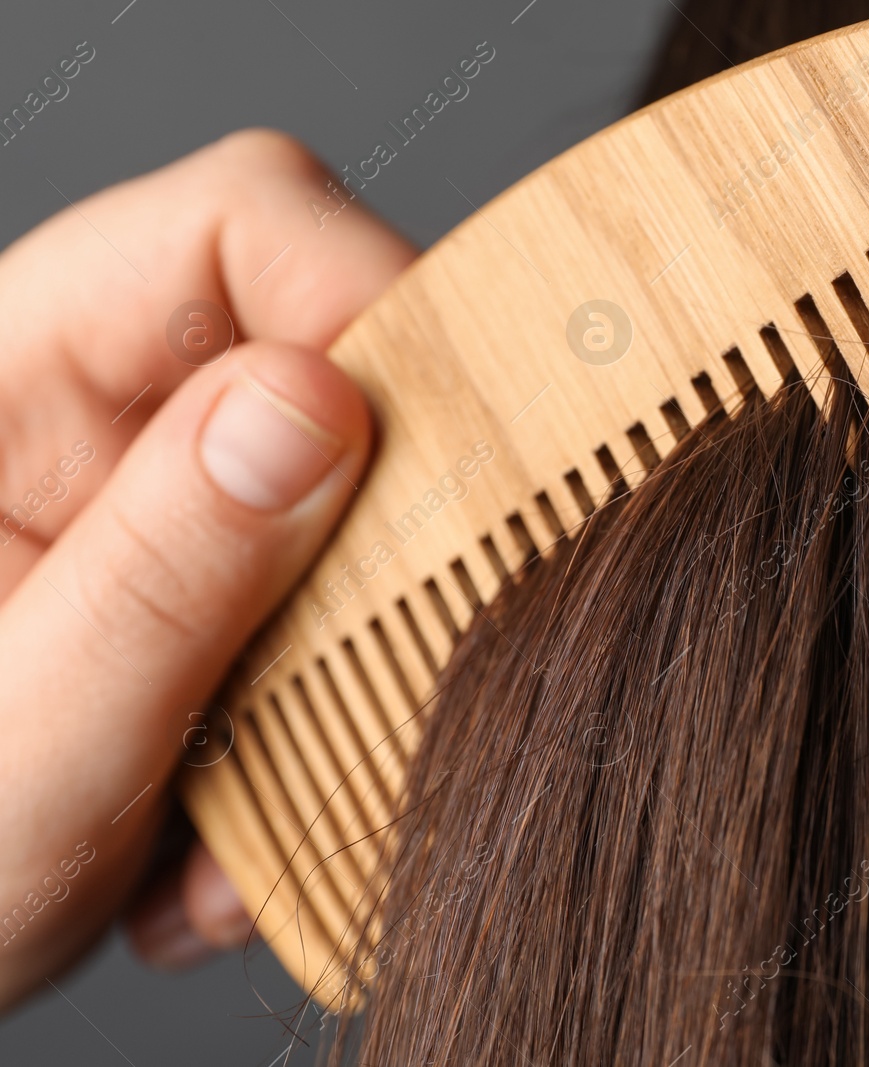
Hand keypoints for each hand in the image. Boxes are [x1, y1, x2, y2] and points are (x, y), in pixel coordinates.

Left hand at [0, 129, 414, 1007]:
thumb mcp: (19, 752)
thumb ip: (157, 579)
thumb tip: (318, 405)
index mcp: (8, 384)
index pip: (236, 229)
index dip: (373, 298)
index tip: (462, 445)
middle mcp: (99, 420)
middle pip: (336, 362)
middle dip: (386, 547)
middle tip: (364, 686)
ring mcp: (164, 510)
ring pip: (366, 510)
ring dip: (349, 677)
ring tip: (241, 826)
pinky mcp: (210, 595)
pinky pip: (344, 611)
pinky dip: (325, 736)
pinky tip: (221, 842)